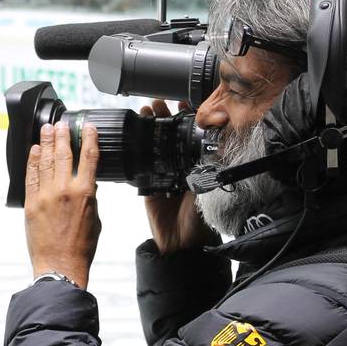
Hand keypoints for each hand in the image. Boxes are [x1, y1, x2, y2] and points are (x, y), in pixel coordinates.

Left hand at [24, 122, 100, 288]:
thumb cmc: (80, 248)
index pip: (88, 157)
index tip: (88, 128)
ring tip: (47, 130)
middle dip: (63, 135)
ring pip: (46, 161)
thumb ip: (90, 198)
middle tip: (61, 124)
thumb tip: (87, 186)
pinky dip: (33, 161)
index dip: (89, 139)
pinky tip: (35, 151)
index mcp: (85, 193)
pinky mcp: (31, 203)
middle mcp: (64, 190)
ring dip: (47, 142)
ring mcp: (45, 195)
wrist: (60, 266)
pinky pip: (31, 177)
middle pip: (64, 154)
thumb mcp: (95, 219)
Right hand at [141, 100, 217, 253]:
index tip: (182, 101)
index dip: (185, 119)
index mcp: (194, 166)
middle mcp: (177, 167)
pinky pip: (140, 163)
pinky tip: (134, 134)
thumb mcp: (207, 192)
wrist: (180, 244)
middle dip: (163, 116)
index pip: (189, 136)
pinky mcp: (146, 184)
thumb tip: (212, 149)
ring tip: (146, 109)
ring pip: (153, 144)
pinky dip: (136, 148)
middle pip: (168, 135)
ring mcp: (160, 174)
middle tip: (159, 101)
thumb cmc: (199, 221)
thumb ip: (206, 173)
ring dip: (149, 126)